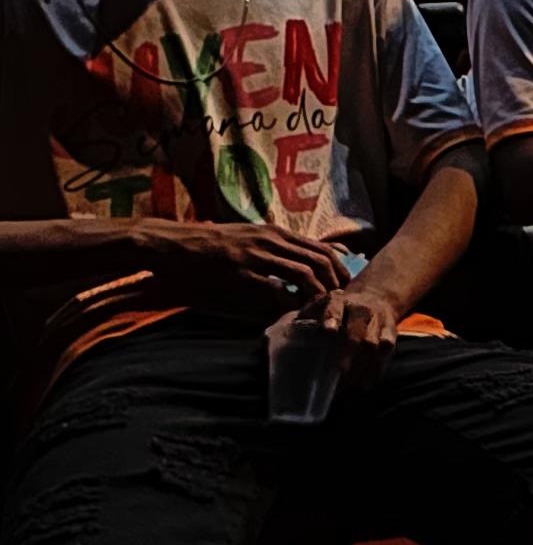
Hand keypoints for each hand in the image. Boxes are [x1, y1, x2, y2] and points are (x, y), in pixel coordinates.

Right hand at [139, 215, 339, 313]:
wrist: (175, 242)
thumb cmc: (212, 241)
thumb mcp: (250, 236)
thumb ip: (275, 246)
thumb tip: (300, 261)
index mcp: (275, 233)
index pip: (321, 248)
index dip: (338, 267)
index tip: (345, 284)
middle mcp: (271, 241)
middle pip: (318, 260)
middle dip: (334, 282)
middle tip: (338, 301)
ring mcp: (256, 255)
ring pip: (302, 273)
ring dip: (316, 293)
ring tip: (321, 308)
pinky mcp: (239, 272)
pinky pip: (273, 288)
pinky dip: (287, 301)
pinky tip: (291, 311)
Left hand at [302, 284, 410, 385]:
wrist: (376, 296)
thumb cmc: (336, 309)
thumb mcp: (319, 307)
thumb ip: (300, 320)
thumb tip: (268, 336)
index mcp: (337, 301)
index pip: (335, 306)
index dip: (332, 317)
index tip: (328, 330)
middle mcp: (360, 308)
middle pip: (357, 332)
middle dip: (347, 355)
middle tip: (337, 375)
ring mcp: (378, 320)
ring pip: (374, 344)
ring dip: (361, 367)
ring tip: (348, 386)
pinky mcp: (391, 331)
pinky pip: (386, 351)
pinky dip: (376, 369)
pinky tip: (364, 383)